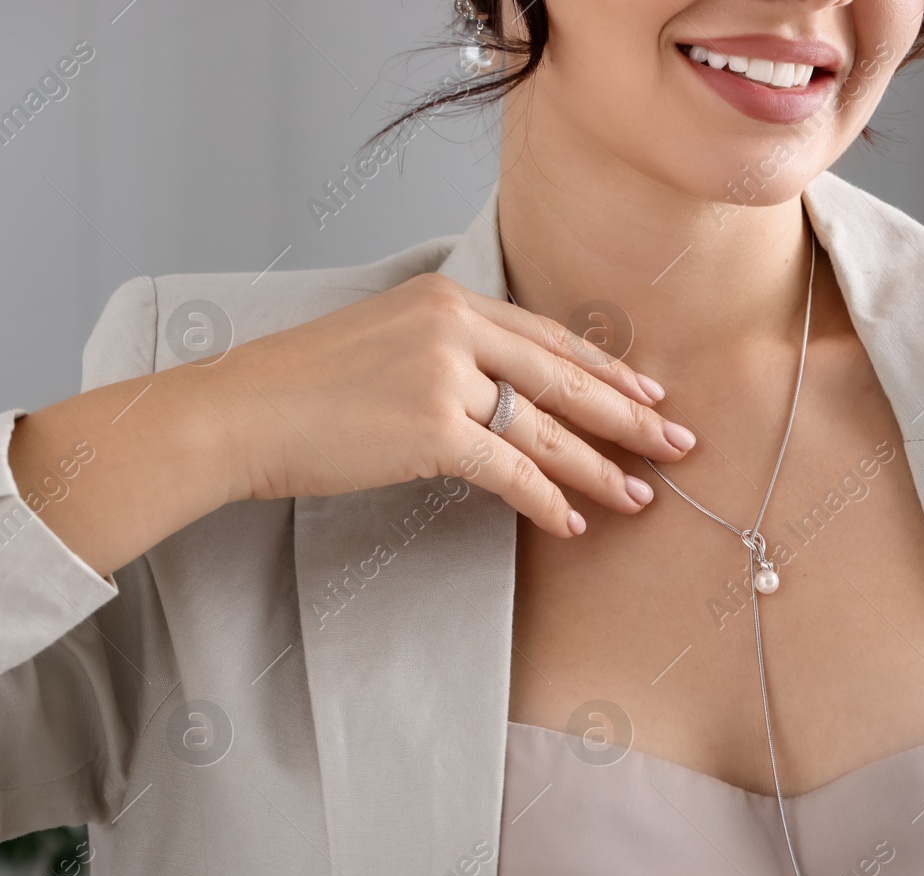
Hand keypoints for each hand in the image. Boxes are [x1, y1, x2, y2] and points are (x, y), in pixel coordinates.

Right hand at [209, 273, 694, 536]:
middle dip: (631, 417)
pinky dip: (546, 500)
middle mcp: (455, 327)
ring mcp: (444, 375)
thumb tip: (509, 395)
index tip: (651, 392)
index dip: (608, 369)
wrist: (239, 411)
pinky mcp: (431, 427)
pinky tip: (572, 523)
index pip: (551, 338)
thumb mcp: (386, 339)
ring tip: (642, 497)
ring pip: (548, 429)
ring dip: (601, 469)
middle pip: (566, 379)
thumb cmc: (304, 386)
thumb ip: (452, 352)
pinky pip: (511, 470)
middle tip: (680, 443)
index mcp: (449, 299)